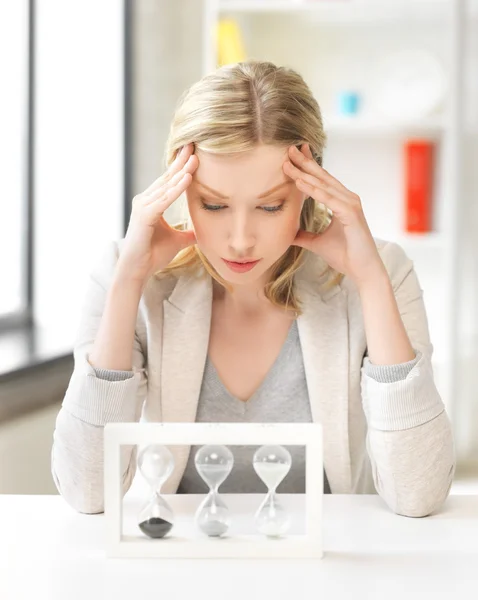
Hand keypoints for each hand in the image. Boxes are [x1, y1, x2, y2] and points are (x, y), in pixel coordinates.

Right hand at [117, 143, 198, 282]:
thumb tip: (201, 232)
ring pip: (166, 186)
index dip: (181, 167)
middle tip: (194, 144)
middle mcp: (145, 201)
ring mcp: (143, 207)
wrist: (138, 270)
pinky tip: (187, 179)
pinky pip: (164, 200)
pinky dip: (176, 189)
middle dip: (181, 161)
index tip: (194, 153)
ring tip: (195, 158)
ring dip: (181, 171)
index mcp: (152, 203)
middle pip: (167, 177)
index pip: (169, 181)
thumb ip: (188, 234)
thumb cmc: (153, 255)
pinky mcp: (144, 216)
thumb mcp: (177, 241)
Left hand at [283, 143, 386, 287]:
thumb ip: (303, 236)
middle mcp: (348, 199)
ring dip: (305, 174)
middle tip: (288, 149)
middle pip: (322, 177)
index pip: (321, 181)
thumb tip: (288, 233)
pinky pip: (329, 199)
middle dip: (304, 163)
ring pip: (324, 185)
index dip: (307, 167)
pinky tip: (300, 182)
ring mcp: (351, 205)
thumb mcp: (317, 243)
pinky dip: (314, 191)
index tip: (291, 157)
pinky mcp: (351, 214)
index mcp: (342, 202)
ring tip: (288, 164)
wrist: (363, 271)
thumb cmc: (346, 256)